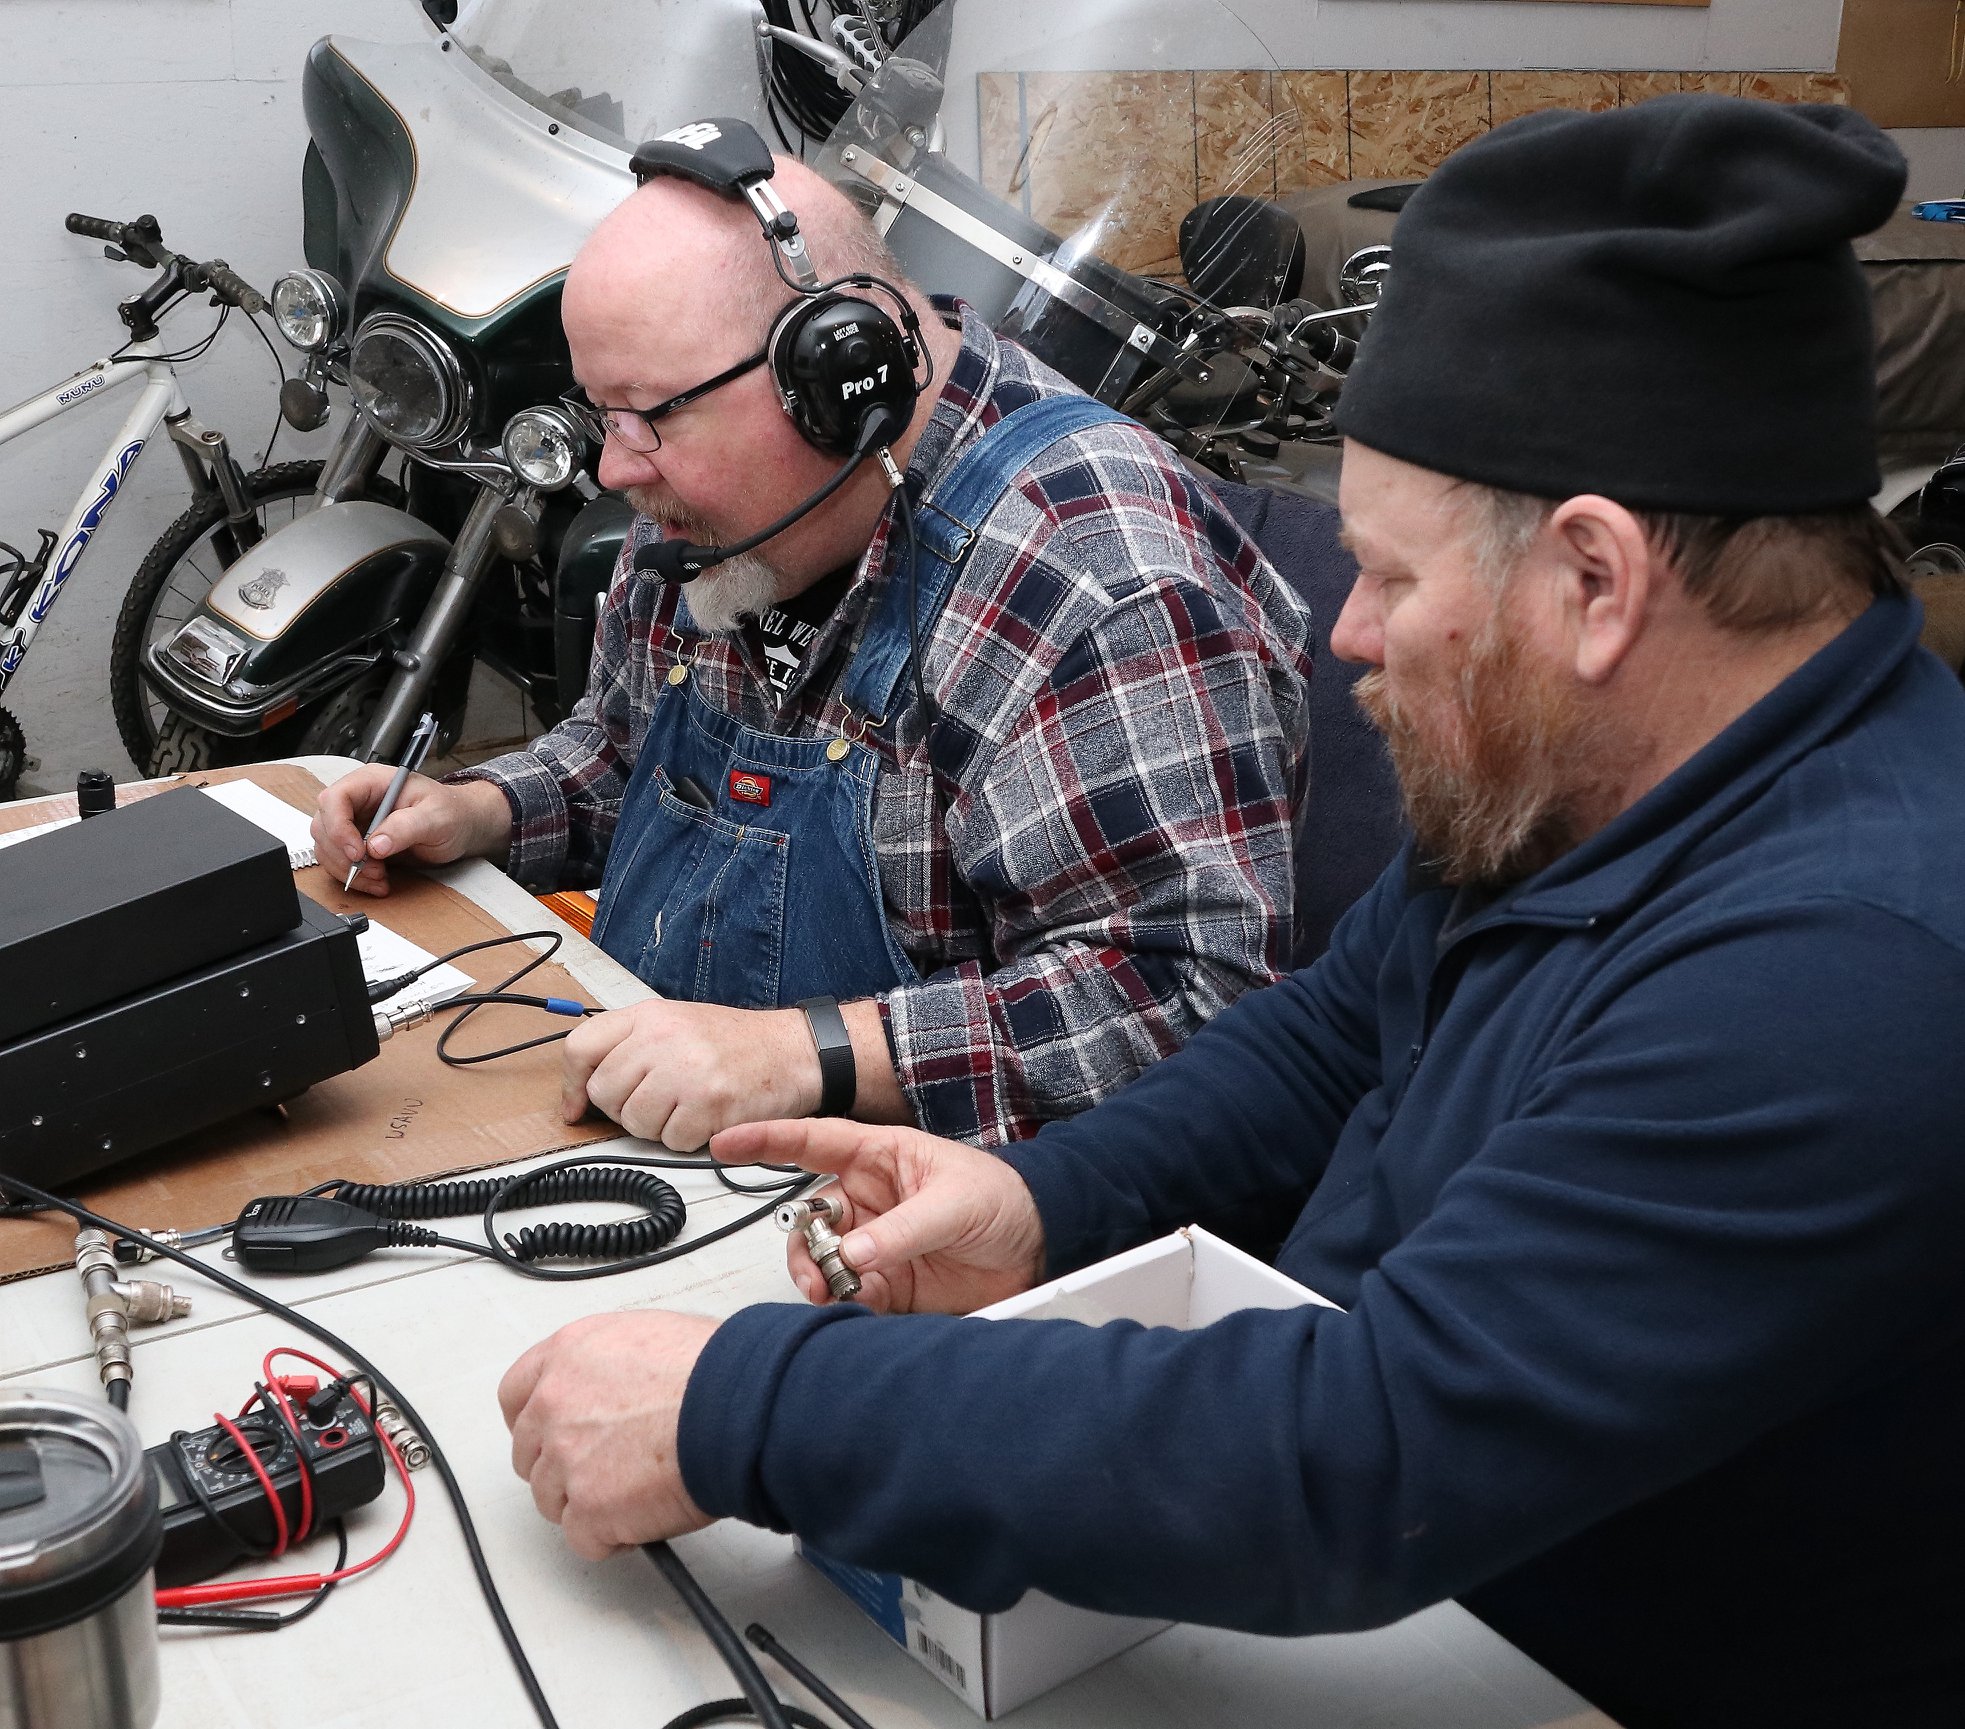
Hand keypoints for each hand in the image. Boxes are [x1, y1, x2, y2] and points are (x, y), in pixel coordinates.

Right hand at [311, 765, 512, 895]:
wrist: (462, 827)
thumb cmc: (452, 812)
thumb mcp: (436, 817)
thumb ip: (406, 827)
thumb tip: (376, 844)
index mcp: (373, 782)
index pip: (335, 798)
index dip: (338, 827)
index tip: (357, 852)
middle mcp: (359, 801)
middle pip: (324, 826)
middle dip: (343, 855)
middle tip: (373, 870)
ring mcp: (356, 822)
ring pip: (327, 847)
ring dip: (348, 870)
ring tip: (379, 878)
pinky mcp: (358, 844)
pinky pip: (340, 862)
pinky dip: (354, 876)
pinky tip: (377, 881)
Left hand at [499, 1310, 718, 1560]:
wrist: (738, 1408)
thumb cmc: (715, 1370)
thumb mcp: (650, 1337)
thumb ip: (610, 1365)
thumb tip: (615, 1387)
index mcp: (568, 1355)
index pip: (515, 1395)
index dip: (533, 1421)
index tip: (548, 1435)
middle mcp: (554, 1405)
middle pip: (529, 1454)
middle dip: (561, 1467)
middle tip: (608, 1468)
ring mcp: (565, 1460)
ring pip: (552, 1501)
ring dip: (588, 1503)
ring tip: (638, 1489)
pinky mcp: (588, 1510)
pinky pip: (584, 1539)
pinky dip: (613, 1536)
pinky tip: (646, 1514)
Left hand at [562, 999, 822, 1148]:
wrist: (795, 1052)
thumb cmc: (737, 1044)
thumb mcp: (676, 1024)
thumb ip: (628, 1048)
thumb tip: (579, 1095)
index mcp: (648, 1015)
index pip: (580, 1048)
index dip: (571, 1086)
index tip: (577, 1108)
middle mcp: (661, 1038)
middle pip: (603, 1094)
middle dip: (626, 1109)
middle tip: (660, 1101)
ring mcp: (684, 1070)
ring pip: (634, 1122)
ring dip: (658, 1126)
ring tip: (688, 1105)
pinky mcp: (707, 1103)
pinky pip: (670, 1141)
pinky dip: (689, 1139)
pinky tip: (709, 1117)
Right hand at [712, 1119, 1046, 1314]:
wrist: (1041, 1245)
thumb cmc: (1004, 1199)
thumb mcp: (955, 1202)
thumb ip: (901, 1229)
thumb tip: (852, 1254)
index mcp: (880, 1157)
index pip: (812, 1142)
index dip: (766, 1140)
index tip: (725, 1142)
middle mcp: (868, 1198)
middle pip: (808, 1217)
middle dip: (802, 1243)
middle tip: (818, 1268)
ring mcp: (874, 1242)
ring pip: (819, 1259)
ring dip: (817, 1277)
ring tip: (834, 1292)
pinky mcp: (886, 1283)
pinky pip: (846, 1294)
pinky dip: (842, 1304)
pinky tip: (856, 1306)